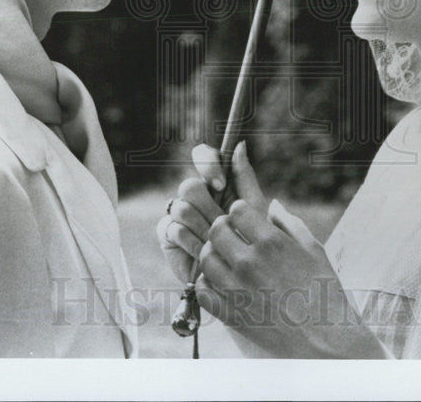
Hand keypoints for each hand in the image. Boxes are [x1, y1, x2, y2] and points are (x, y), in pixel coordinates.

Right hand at [156, 143, 267, 282]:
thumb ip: (245, 176)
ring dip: (202, 228)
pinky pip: (174, 228)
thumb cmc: (250, 241)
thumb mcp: (253, 208)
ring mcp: (179, 213)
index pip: (203, 156)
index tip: (221, 184)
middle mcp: (195, 194)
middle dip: (208, 208)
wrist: (239, 277)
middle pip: (190, 184)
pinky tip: (203, 252)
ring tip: (216, 242)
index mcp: (215, 182)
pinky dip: (192, 242)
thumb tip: (239, 144)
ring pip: (181, 207)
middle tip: (221, 224)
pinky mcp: (167, 233)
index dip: (208, 165)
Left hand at [196, 198, 387, 358]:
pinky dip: (205, 283)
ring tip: (224, 258)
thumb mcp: (314, 250)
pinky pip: (203, 292)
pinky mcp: (231, 314)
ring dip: (212, 253)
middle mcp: (249, 262)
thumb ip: (290, 224)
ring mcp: (237, 289)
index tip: (245, 221)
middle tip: (231, 235)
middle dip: (222, 228)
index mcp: (271, 242)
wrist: (325, 340)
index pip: (237, 210)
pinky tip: (218, 282)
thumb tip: (272, 205)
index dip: (240, 212)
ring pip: (206, 258)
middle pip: (216, 230)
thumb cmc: (324, 292)